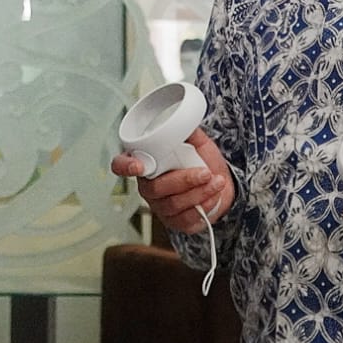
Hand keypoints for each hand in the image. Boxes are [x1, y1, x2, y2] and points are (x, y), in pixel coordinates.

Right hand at [110, 127, 234, 234]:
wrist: (220, 183)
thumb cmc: (202, 161)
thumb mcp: (197, 142)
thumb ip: (189, 132)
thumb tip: (186, 120)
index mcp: (145, 163)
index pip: (121, 165)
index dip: (125, 166)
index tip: (138, 166)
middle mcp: (148, 186)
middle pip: (155, 188)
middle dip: (183, 180)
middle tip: (205, 172)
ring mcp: (160, 207)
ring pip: (173, 204)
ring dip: (199, 192)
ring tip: (217, 181)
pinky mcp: (176, 222)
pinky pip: (186, 219)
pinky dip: (205, 205)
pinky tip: (215, 194)